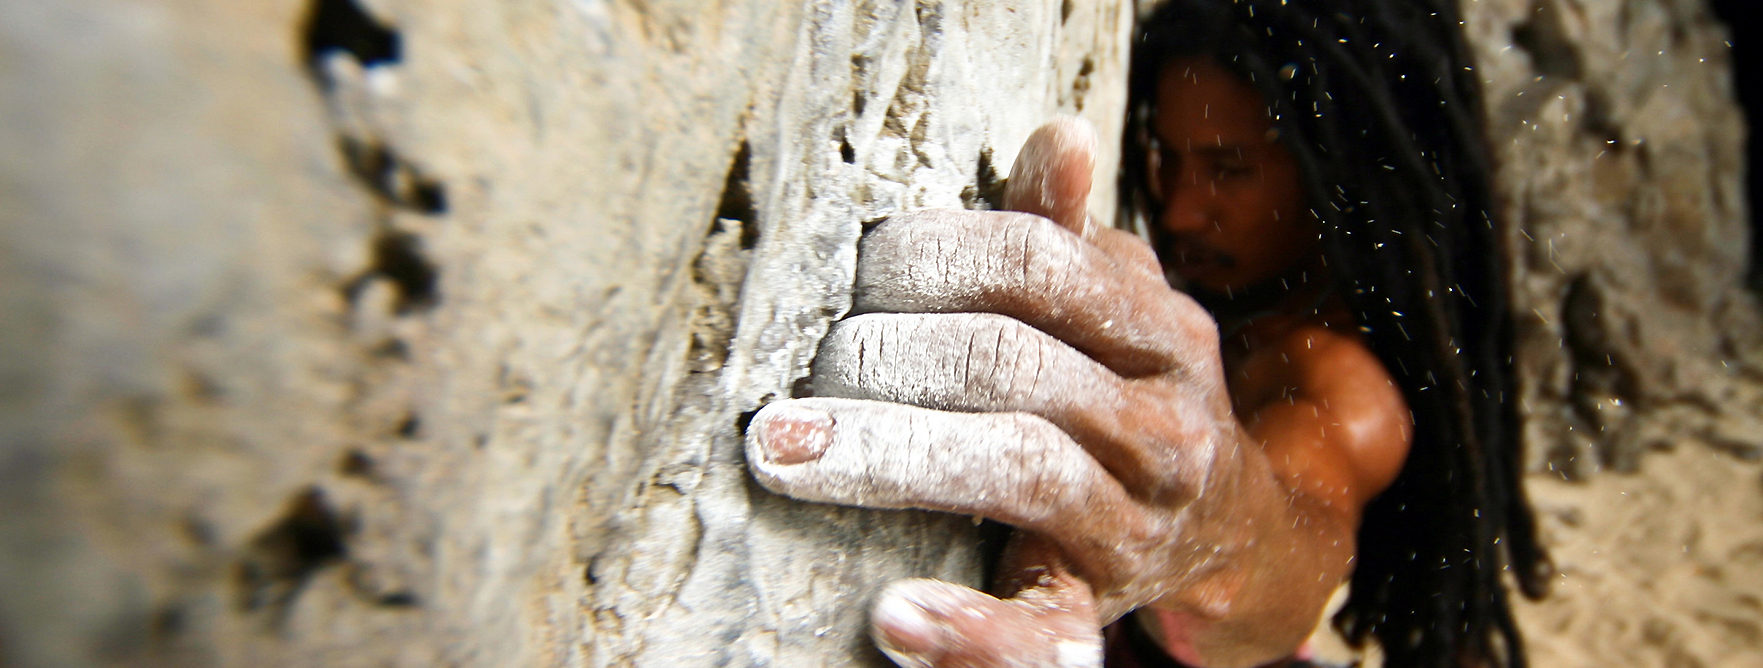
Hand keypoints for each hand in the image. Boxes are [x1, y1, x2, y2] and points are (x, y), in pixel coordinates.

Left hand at [746, 119, 1343, 666]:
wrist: (1224, 533)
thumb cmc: (1130, 398)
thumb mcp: (1118, 313)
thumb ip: (1071, 240)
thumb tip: (1057, 139)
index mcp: (1165, 335)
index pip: (1038, 264)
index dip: (929, 256)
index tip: (847, 270)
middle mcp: (1169, 428)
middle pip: (1010, 364)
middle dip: (883, 357)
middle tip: (795, 369)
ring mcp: (1139, 527)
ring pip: (1016, 468)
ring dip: (888, 455)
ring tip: (781, 451)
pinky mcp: (1098, 610)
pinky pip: (1044, 633)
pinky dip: (968, 630)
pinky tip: (892, 615)